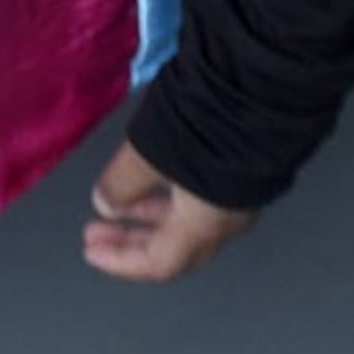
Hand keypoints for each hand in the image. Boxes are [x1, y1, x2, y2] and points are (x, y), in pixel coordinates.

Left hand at [82, 137, 256, 284]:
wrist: (262, 90)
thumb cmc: (204, 126)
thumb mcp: (149, 153)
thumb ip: (123, 184)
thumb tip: (106, 205)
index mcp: (206, 226)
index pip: (161, 264)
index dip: (122, 262)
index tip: (91, 250)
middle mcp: (227, 221)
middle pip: (175, 249)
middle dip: (132, 242)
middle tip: (96, 232)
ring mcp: (238, 197)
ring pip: (186, 223)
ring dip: (147, 218)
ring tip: (115, 206)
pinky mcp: (241, 172)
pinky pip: (197, 202)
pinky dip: (166, 199)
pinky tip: (149, 181)